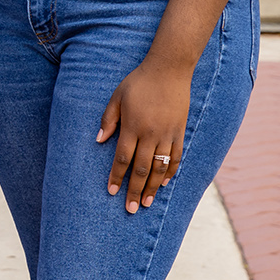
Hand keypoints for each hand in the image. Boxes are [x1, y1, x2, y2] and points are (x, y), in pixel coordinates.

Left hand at [97, 57, 189, 213]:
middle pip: (141, 169)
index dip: (116, 176)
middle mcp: (150, 134)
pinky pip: (176, 158)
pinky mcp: (180, 132)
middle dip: (133, 190)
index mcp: (132, 126)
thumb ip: (108, 119)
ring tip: (145, 203)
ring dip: (152, 188)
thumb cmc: (138, 82)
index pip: (122, 158)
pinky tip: (164, 185)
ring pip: (159, 168)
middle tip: (129, 209)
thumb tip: (99, 140)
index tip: (111, 192)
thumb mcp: (117, 96)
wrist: (168, 70)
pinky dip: (170, 173)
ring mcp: (167, 135)